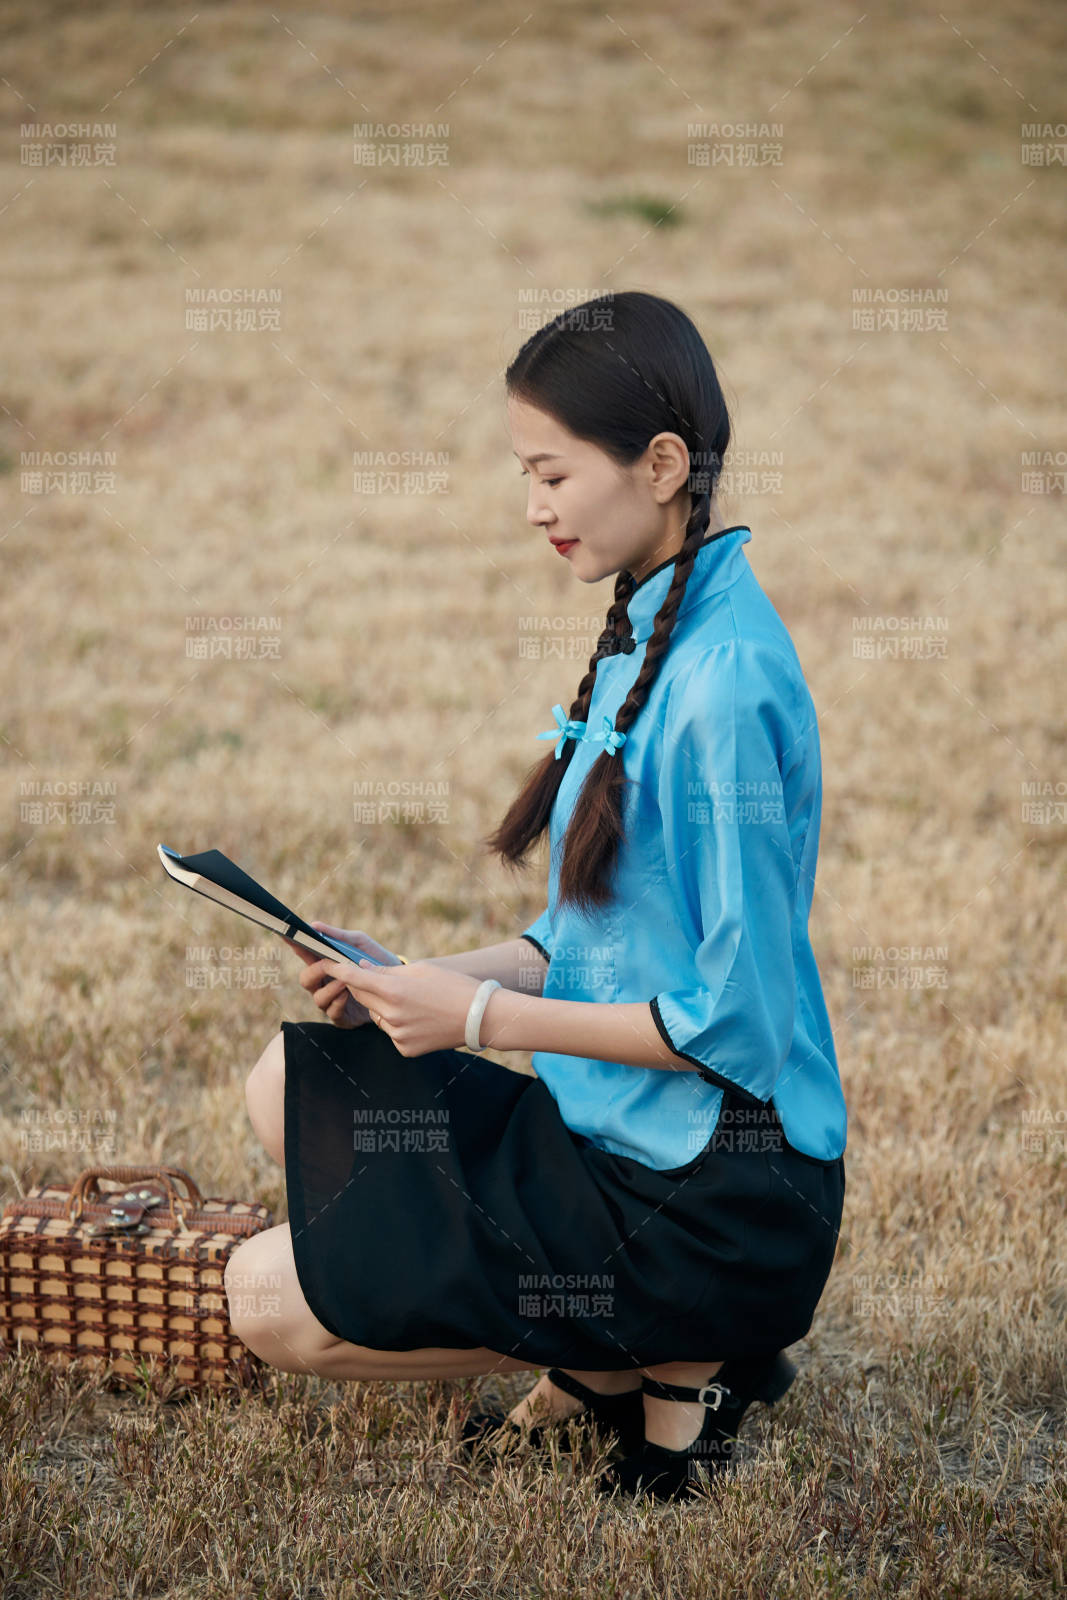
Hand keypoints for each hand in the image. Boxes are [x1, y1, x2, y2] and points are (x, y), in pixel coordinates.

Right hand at [285, 922, 403, 1028]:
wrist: (401, 983)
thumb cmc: (376, 961)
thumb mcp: (360, 944)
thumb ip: (339, 936)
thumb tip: (315, 925)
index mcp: (326, 963)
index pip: (305, 954)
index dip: (294, 946)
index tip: (287, 935)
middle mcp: (325, 983)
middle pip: (306, 979)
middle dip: (314, 971)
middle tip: (326, 963)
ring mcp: (332, 1001)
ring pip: (317, 997)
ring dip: (330, 988)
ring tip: (345, 980)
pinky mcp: (343, 1017)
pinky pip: (332, 1012)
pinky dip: (339, 1002)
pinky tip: (349, 993)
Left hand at [316, 956, 485, 1055]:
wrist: (480, 1017)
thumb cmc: (453, 986)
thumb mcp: (421, 970)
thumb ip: (387, 971)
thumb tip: (362, 969)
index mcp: (394, 990)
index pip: (354, 979)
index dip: (337, 970)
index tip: (326, 963)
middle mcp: (391, 1015)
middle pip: (361, 998)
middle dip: (362, 987)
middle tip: (372, 977)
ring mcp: (397, 1035)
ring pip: (376, 1016)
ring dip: (382, 1006)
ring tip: (411, 1001)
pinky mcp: (405, 1049)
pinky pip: (391, 1032)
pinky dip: (397, 1024)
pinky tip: (418, 1018)